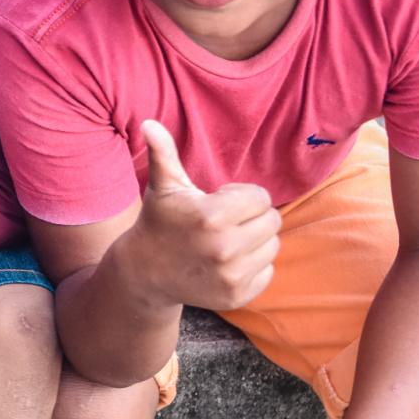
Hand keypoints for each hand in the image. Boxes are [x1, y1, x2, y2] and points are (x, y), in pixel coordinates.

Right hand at [124, 121, 280, 310]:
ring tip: (228, 239)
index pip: (261, 198)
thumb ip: (163, 153)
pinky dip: (254, 265)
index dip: (242, 196)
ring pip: (272, 246)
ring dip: (256, 240)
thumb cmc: (160, 220)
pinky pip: (268, 271)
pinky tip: (228, 261)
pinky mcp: (238, 296)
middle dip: (252, 216)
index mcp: (210, 217)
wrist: (145, 271)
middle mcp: (225, 248)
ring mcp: (232, 276)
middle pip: (272, 221)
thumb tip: (149, 122)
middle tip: (227, 220)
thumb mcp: (163, 186)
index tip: (221, 201)